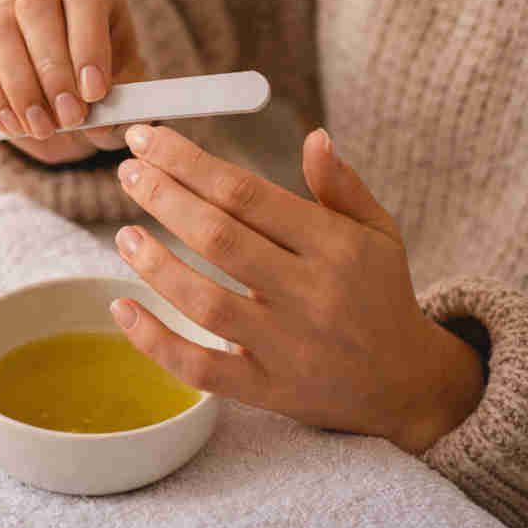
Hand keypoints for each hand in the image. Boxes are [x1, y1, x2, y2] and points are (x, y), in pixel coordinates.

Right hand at [0, 0, 145, 163]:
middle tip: (70, 117)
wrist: (75, 91)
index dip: (87, 43)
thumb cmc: (105, 78)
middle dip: (53, 70)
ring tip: (44, 128)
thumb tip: (100, 124)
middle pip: (36, 8)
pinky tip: (17, 127)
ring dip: (23, 88)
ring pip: (1, 33)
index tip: (94, 92)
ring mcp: (5, 9)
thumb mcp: (125, 86)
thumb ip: (119, 102)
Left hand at [110, 125, 484, 453]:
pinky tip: (122, 309)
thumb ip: (341, 186)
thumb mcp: (378, 232)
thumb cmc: (380, 294)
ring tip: (124, 234)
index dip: (190, 162)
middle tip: (127, 172)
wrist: (405, 384)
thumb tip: (312, 137)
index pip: (247, 193)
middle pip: (220, 239)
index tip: (149, 139)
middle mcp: (311, 294)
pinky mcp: (267, 391)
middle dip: (164, 198)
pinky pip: (201, 369)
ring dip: (156, 266)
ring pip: (207, 304)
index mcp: (336, 246)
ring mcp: (287, 347)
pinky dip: (156, 342)